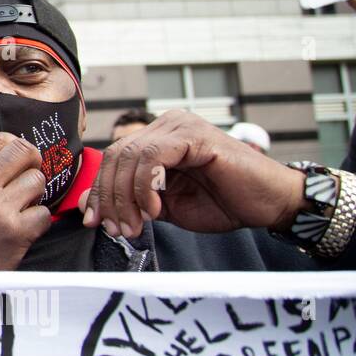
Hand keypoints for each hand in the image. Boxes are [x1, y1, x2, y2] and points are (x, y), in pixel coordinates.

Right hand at [0, 132, 50, 270]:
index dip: (12, 144)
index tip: (14, 157)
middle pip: (23, 152)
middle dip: (31, 161)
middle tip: (28, 174)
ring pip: (37, 181)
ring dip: (34, 193)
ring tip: (21, 205)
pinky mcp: (16, 235)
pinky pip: (43, 214)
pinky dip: (37, 221)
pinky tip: (23, 227)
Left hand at [80, 110, 305, 236]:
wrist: (269, 204)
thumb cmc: (222, 203)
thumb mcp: (163, 207)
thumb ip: (128, 201)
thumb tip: (86, 205)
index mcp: (156, 138)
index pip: (113, 159)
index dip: (99, 191)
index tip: (95, 222)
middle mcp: (166, 125)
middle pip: (116, 156)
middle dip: (110, 197)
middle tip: (117, 229)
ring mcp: (180, 125)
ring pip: (130, 156)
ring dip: (127, 197)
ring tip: (137, 226)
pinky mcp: (194, 135)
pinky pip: (154, 156)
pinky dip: (146, 186)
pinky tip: (156, 210)